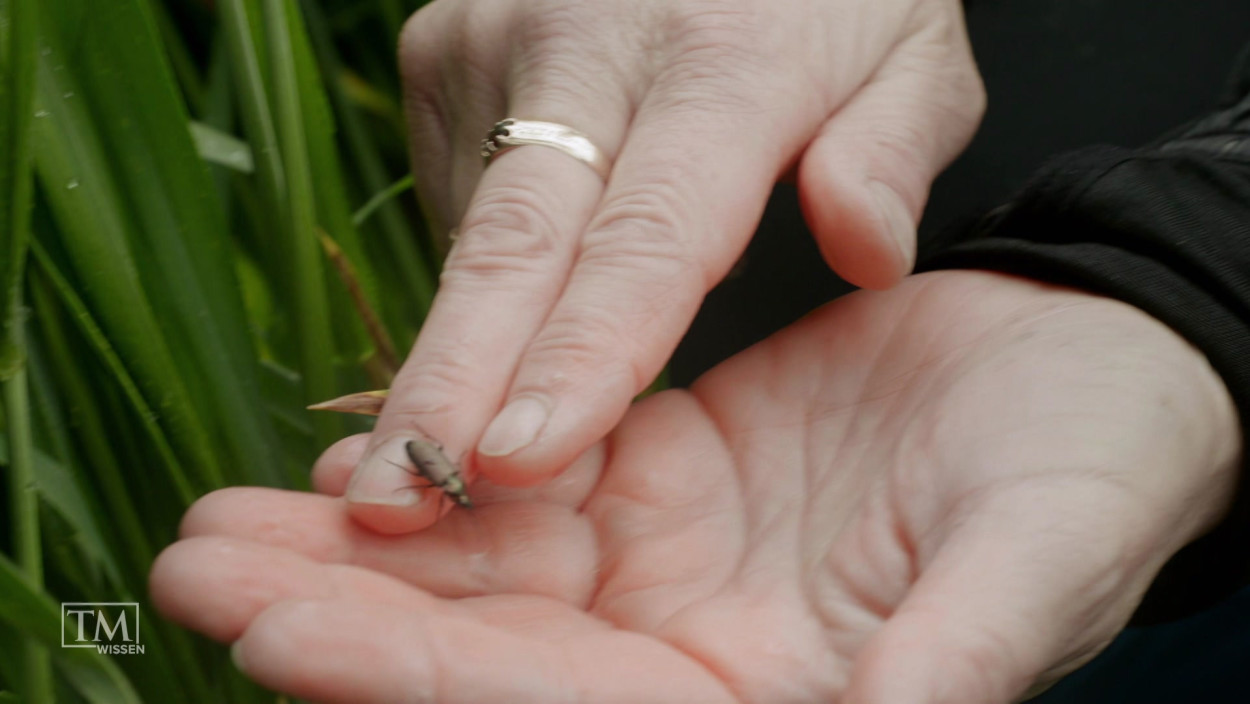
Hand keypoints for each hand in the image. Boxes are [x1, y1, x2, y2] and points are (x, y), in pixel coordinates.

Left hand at [153, 271, 1238, 701]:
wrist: (1089, 370)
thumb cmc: (1096, 469)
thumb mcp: (1040, 560)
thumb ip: (953, 659)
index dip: (418, 681)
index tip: (279, 633)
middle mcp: (697, 656)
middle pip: (485, 656)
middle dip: (338, 618)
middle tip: (199, 568)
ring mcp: (670, 567)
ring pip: (483, 570)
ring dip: (356, 545)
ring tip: (229, 516)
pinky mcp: (659, 478)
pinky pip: (523, 479)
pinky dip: (437, 467)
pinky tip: (354, 450)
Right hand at [345, 0, 985, 530]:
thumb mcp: (906, 45)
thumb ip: (894, 149)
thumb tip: (865, 251)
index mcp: (724, 61)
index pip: (644, 241)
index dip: (579, 357)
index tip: (515, 457)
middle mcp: (583, 43)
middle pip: (507, 251)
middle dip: (445, 387)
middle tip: (387, 501)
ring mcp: (493, 38)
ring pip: (473, 238)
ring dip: (477, 340)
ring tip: (483, 406)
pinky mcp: (440, 44)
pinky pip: (457, 195)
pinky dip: (490, 263)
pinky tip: (531, 272)